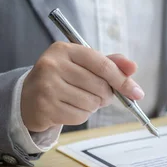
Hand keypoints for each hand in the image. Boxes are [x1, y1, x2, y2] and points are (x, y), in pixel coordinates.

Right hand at [21, 42, 142, 132]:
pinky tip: (68, 108)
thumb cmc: (63, 78)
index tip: (137, 93)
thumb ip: (110, 64)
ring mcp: (46, 86)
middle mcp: (52, 64)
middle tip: (97, 95)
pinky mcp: (44, 107)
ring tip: (78, 99)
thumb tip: (133, 67)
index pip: (102, 65)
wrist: (29, 97)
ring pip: (91, 103)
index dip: (123, 80)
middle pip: (99, 86)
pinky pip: (80, 116)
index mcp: (65, 50)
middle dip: (106, 95)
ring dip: (92, 106)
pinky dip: (81, 116)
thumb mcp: (84, 65)